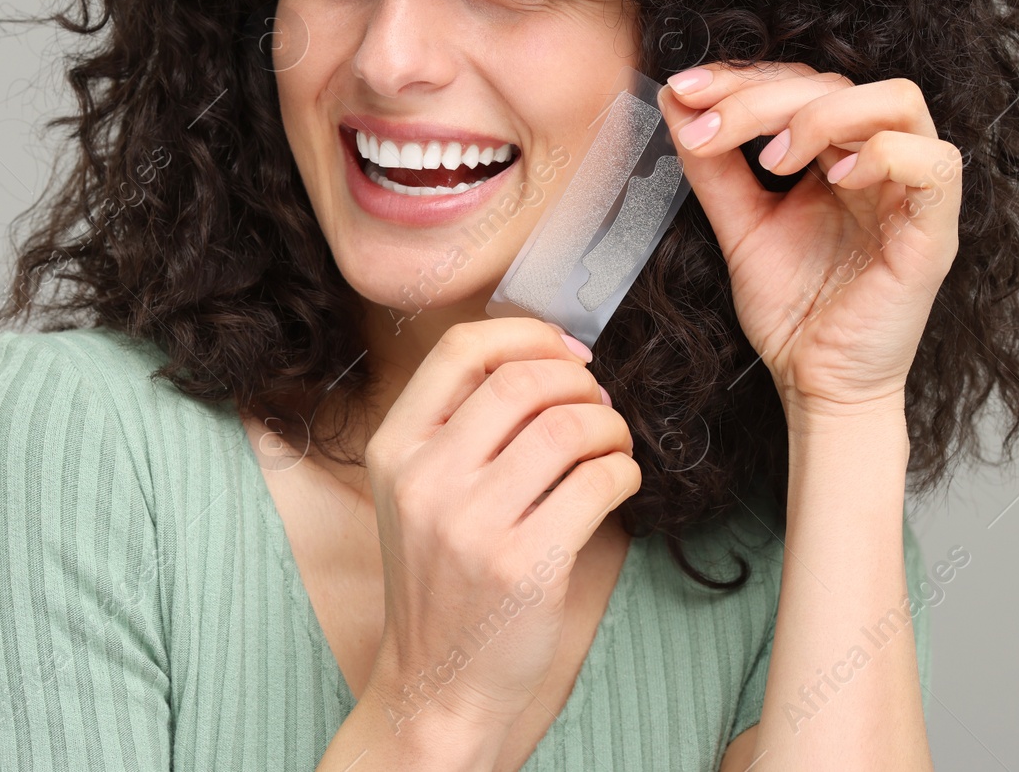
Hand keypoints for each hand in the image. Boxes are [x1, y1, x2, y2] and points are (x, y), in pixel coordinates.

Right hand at [360, 317, 639, 742]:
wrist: (440, 683)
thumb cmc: (443, 580)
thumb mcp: (418, 492)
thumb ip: (460, 426)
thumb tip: (548, 358)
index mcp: (394, 449)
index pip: (460, 350)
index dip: (526, 335)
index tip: (565, 352)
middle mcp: (425, 480)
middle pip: (521, 380)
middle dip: (578, 381)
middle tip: (598, 402)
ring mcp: (472, 525)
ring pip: (567, 427)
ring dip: (609, 426)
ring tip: (612, 445)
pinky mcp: (524, 566)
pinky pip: (597, 483)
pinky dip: (624, 471)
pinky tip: (618, 483)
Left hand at [659, 63, 962, 419]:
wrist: (815, 383)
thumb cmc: (792, 311)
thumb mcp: (738, 224)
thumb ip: (711, 165)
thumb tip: (676, 100)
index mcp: (837, 157)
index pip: (800, 85)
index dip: (743, 79)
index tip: (685, 90)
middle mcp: (879, 164)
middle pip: (838, 84)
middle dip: (761, 98)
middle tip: (708, 129)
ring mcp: (911, 194)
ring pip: (898, 101)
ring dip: (824, 115)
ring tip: (774, 158)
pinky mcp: (934, 233)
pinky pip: (936, 164)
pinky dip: (884, 155)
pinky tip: (835, 179)